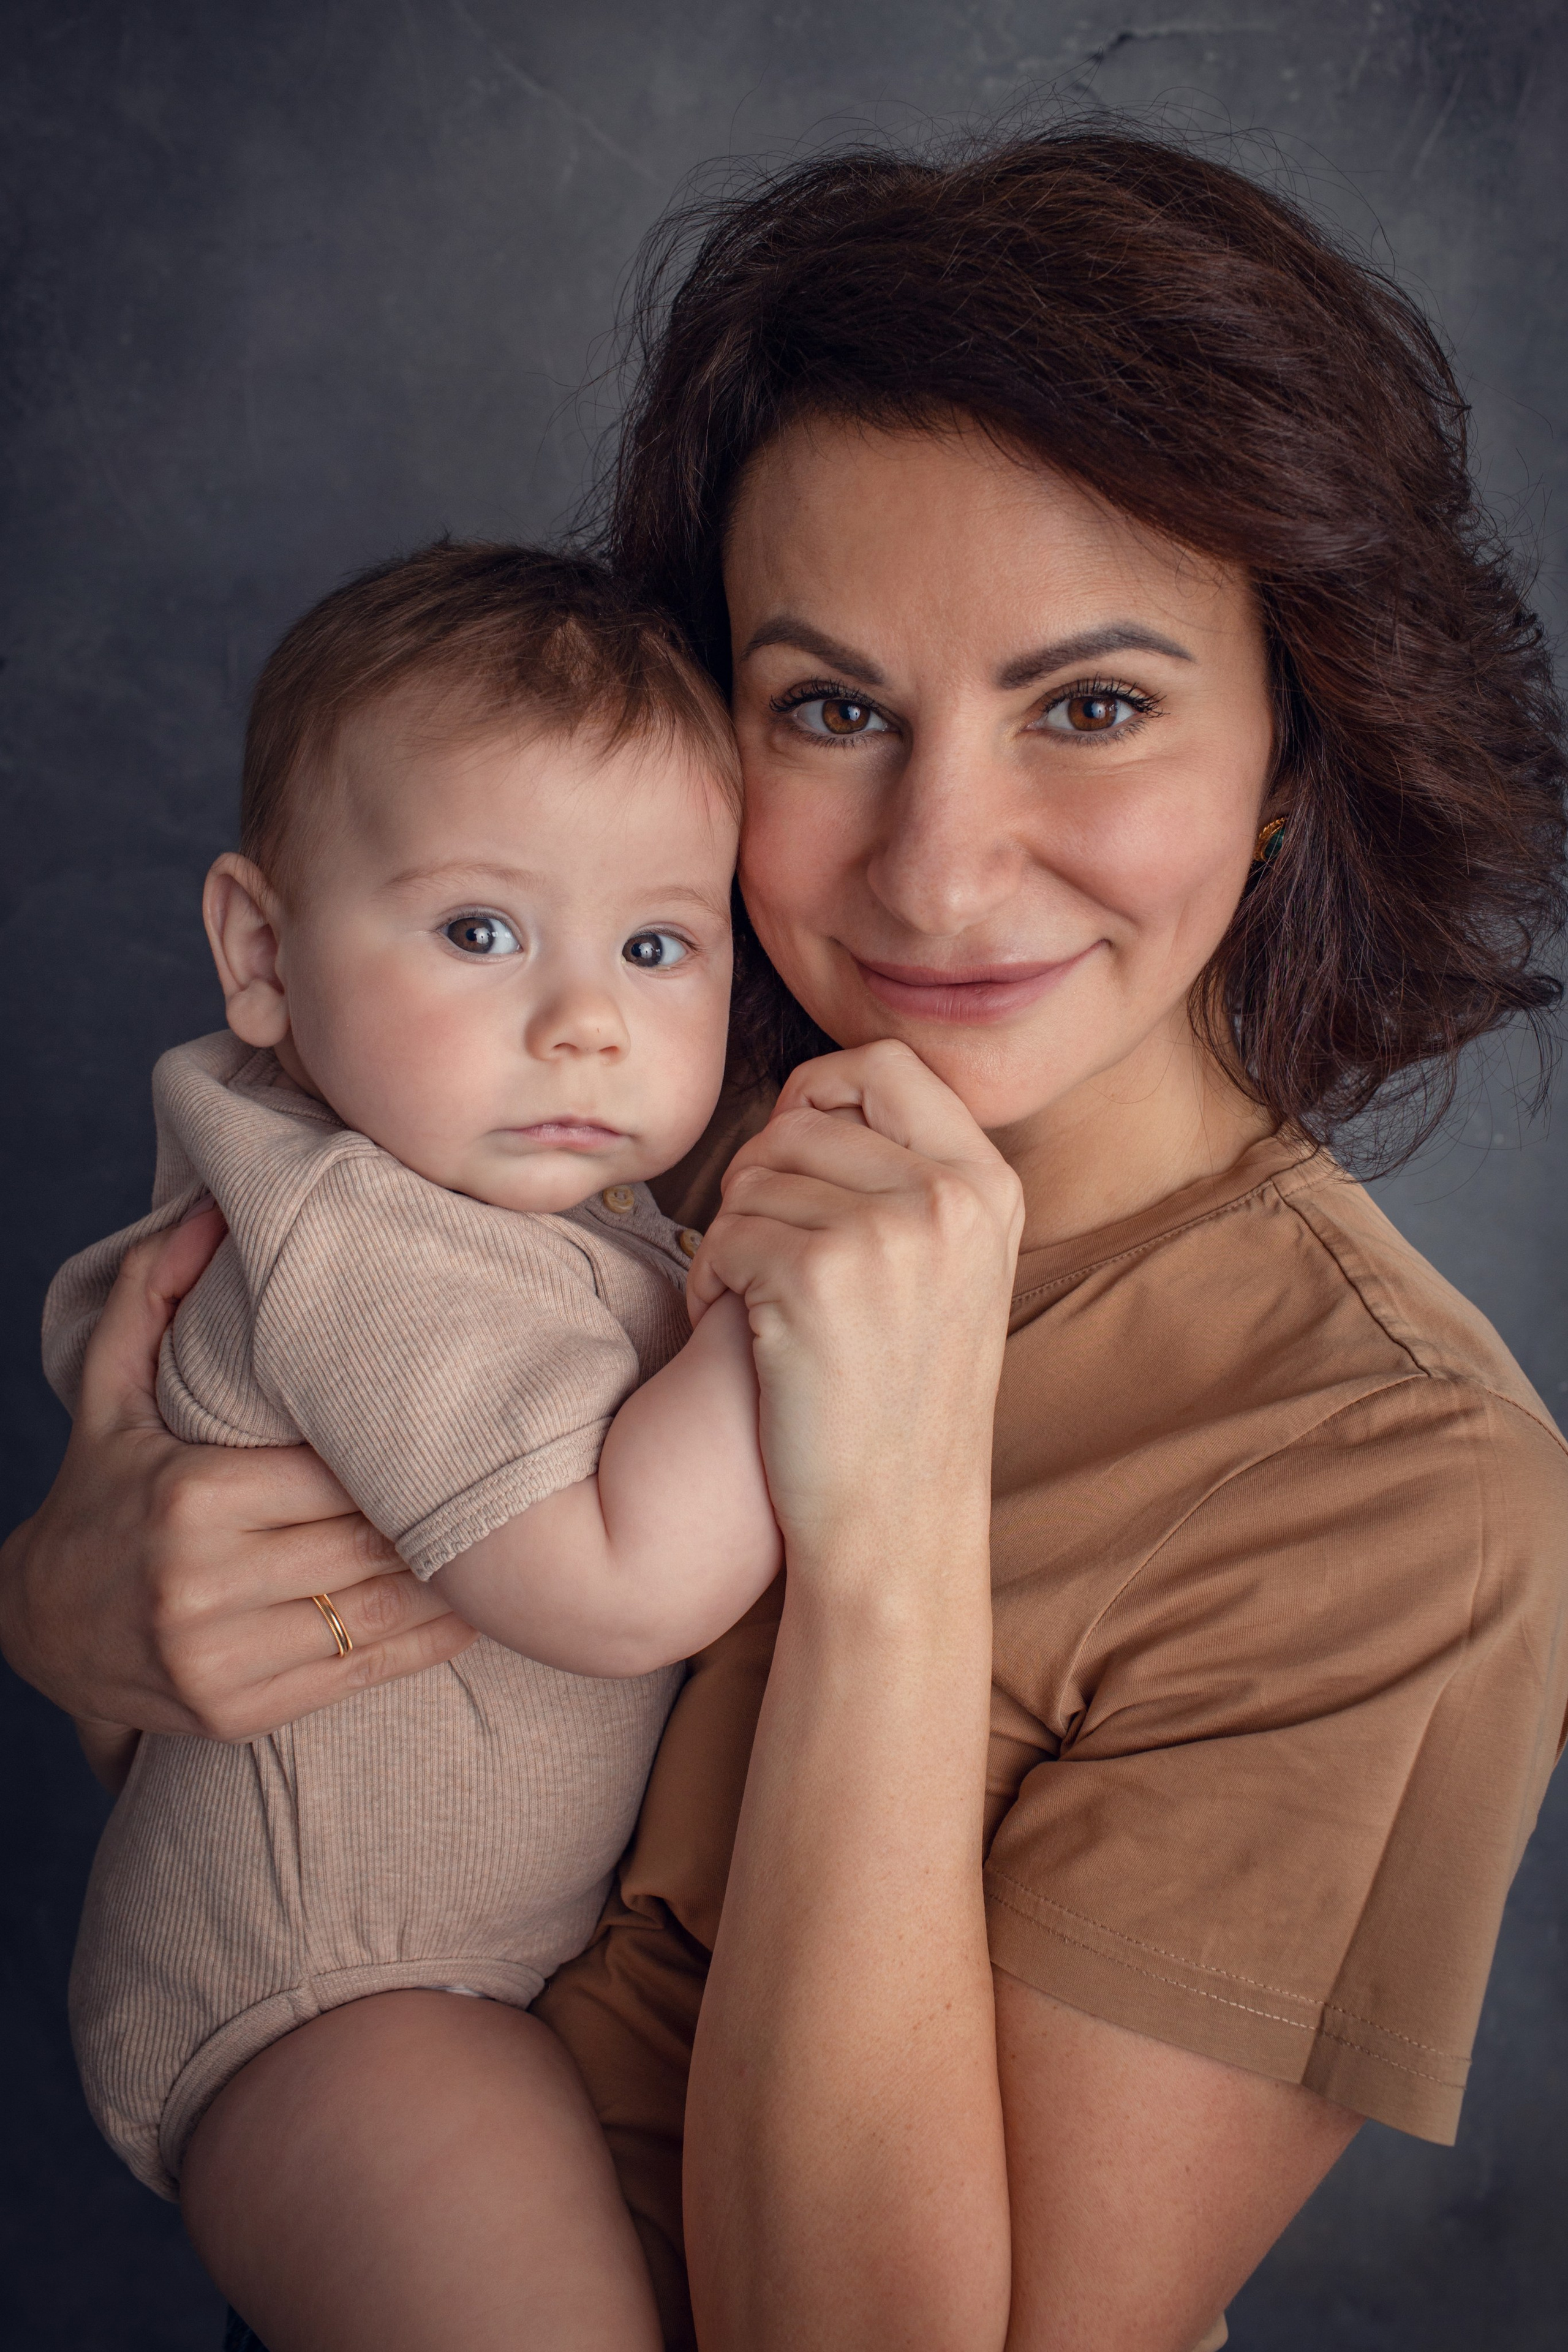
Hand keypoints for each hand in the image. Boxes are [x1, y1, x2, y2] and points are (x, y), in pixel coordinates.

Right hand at [0, 1207, 474, 1745]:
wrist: (33, 1626)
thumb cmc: (98, 1490)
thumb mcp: (107, 1387)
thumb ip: (153, 1289)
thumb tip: (213, 1208)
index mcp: (189, 1496)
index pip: (339, 1470)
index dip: (400, 1453)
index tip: (452, 1426)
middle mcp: (203, 1583)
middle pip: (367, 1539)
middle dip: (432, 1510)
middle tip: (499, 1477)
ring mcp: (219, 1658)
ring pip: (377, 1609)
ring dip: (447, 1578)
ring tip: (502, 1540)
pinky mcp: (237, 1714)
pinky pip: (361, 1674)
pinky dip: (426, 1641)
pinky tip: (470, 1610)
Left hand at [687, 1040, 1022, 1568]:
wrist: (897, 1522)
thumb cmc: (902, 1400)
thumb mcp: (950, 1269)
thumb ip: (907, 1177)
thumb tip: (808, 1096)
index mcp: (989, 1185)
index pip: (885, 1064)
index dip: (819, 1095)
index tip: (797, 1159)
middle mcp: (948, 1196)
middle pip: (801, 1118)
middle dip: (757, 1179)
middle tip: (760, 1250)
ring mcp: (885, 1233)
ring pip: (751, 1176)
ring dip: (728, 1237)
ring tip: (755, 1303)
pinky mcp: (813, 1277)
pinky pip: (720, 1233)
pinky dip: (707, 1282)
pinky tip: (736, 1331)